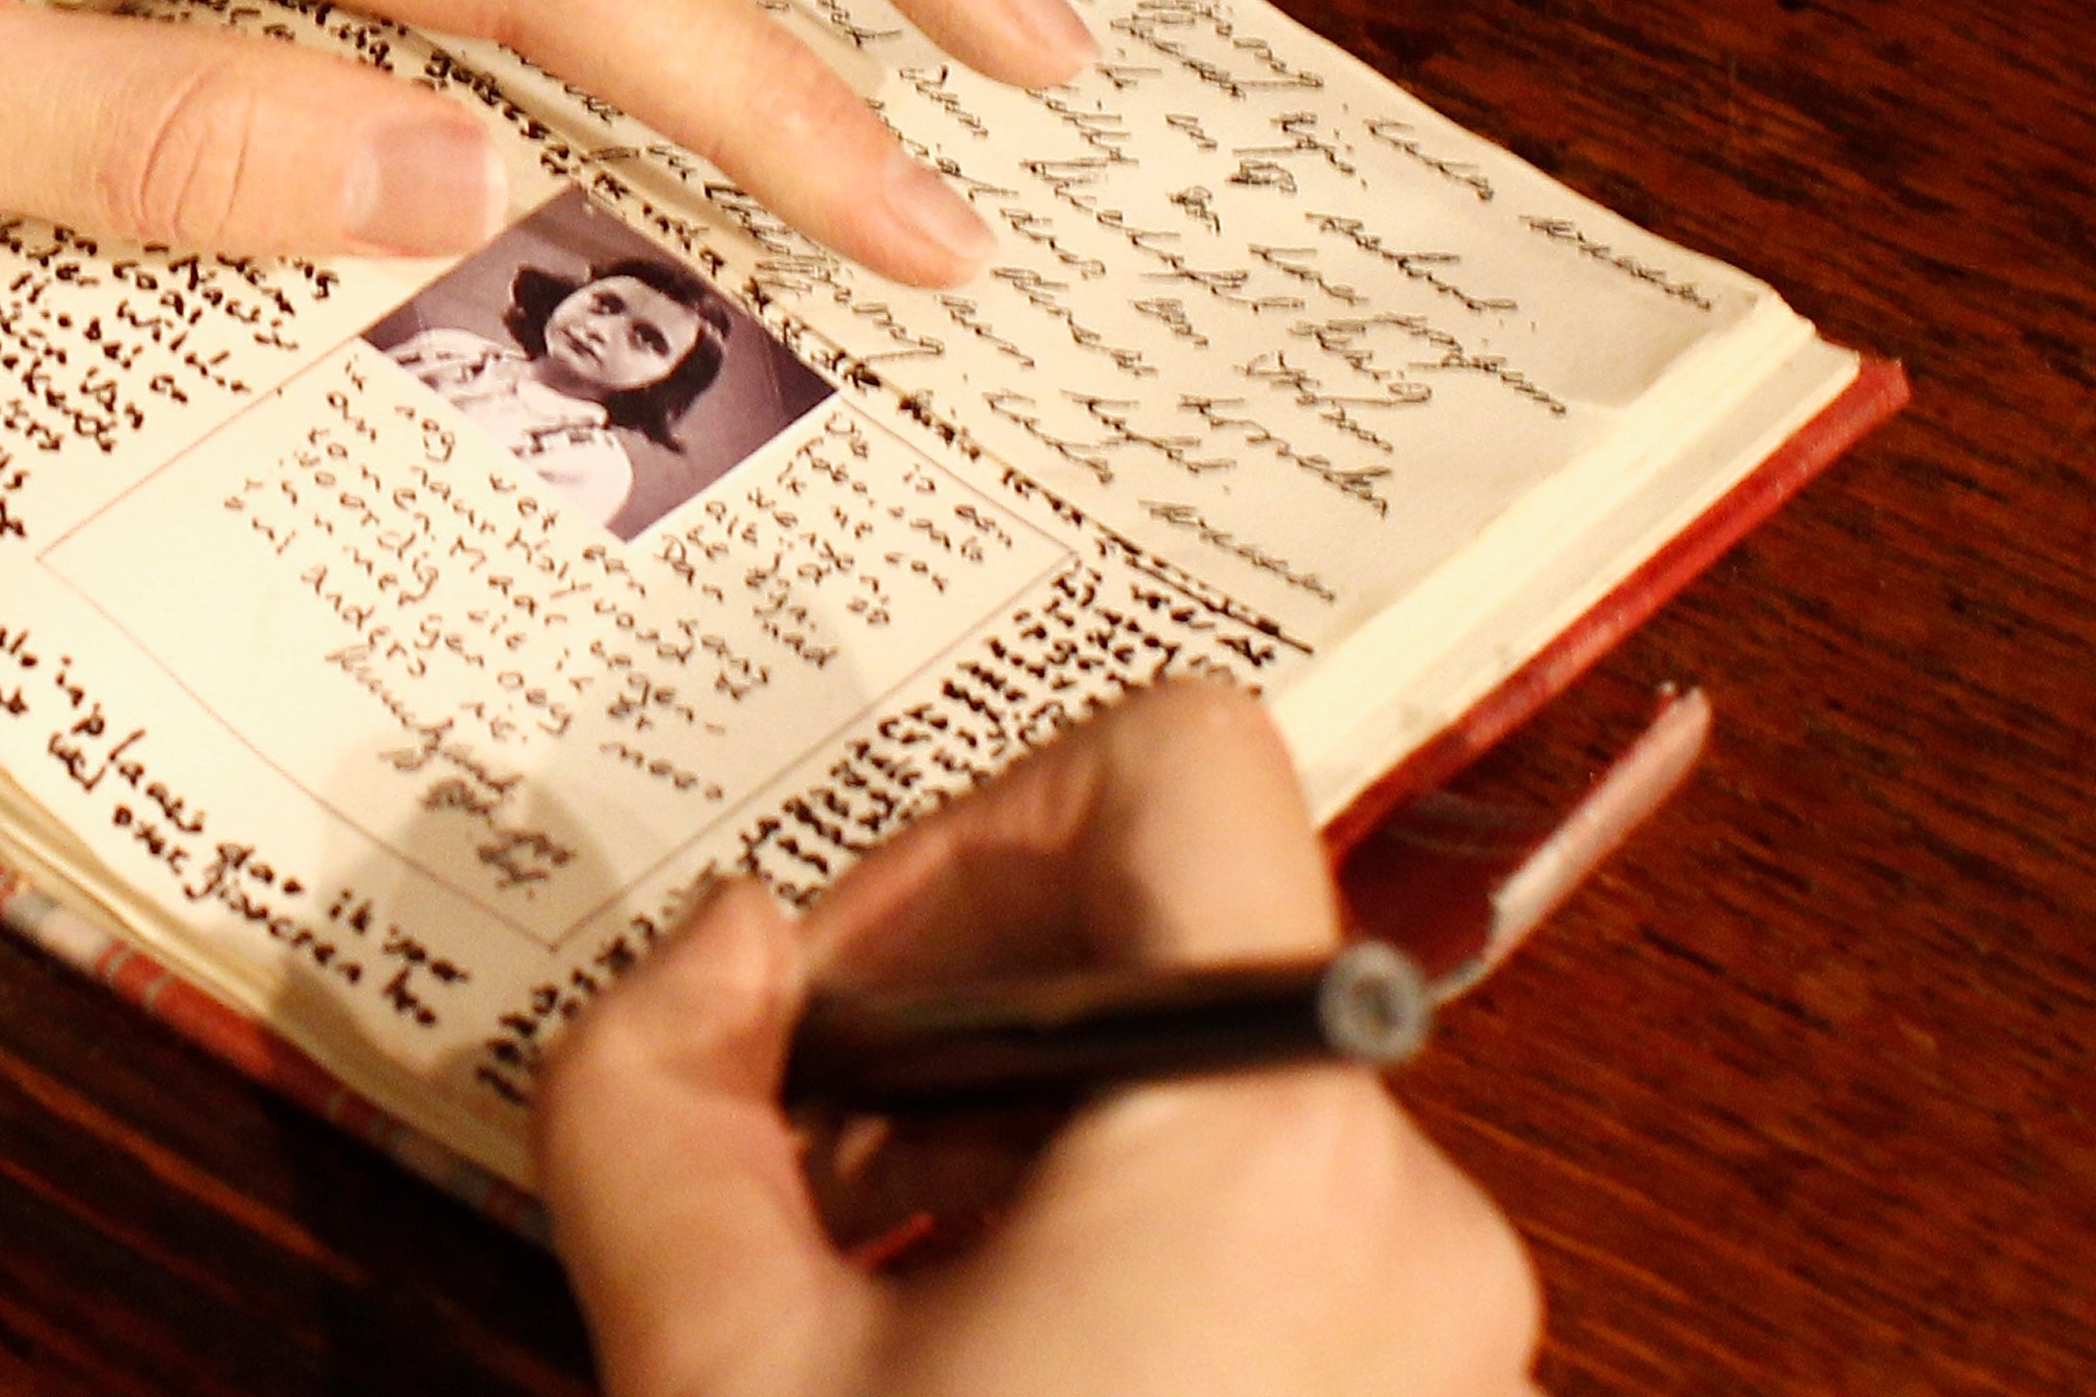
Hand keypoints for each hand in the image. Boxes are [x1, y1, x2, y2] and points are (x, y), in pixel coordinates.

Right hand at [536, 682, 1541, 1395]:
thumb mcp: (720, 1376)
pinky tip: (975, 1362)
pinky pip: (1262, 1217)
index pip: (1179, 762)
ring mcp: (1443, 1317)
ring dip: (1010, 1140)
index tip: (850, 989)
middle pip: (1171, 928)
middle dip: (956, 1010)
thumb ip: (652, 1103)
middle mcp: (1413, 1206)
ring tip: (877, 1295)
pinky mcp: (1424, 1390)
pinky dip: (1100, 1241)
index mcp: (1270, 1141)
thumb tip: (712, 954)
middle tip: (814, 1164)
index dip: (971, 825)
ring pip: (1197, 1082)